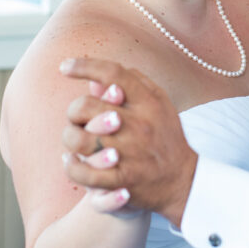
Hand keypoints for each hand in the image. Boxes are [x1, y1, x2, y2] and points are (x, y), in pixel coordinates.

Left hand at [60, 58, 197, 226]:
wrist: (183, 181)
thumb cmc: (166, 137)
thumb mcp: (158, 103)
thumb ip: (133, 84)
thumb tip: (97, 77)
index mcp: (148, 102)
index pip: (112, 74)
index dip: (85, 66)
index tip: (65, 67)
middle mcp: (139, 124)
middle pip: (86, 106)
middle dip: (74, 111)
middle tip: (77, 119)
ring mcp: (130, 153)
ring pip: (79, 140)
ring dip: (70, 138)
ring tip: (73, 139)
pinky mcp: (122, 180)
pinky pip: (83, 173)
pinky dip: (71, 166)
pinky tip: (71, 161)